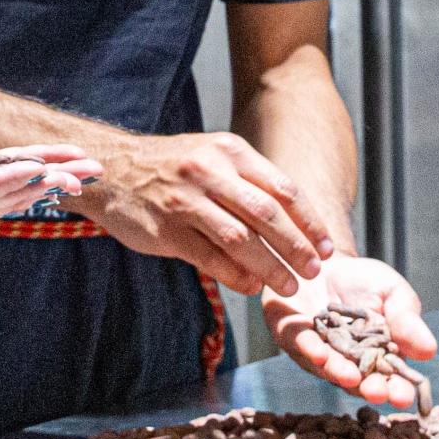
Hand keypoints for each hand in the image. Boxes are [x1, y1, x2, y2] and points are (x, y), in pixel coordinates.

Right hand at [83, 130, 332, 296]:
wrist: (112, 168)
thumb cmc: (172, 168)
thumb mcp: (213, 158)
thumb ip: (249, 184)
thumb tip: (294, 226)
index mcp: (230, 151)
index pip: (282, 189)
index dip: (308, 222)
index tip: (326, 248)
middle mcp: (210, 171)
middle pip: (266, 213)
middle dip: (295, 247)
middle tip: (313, 272)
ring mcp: (185, 200)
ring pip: (239, 238)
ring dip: (270, 266)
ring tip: (288, 286)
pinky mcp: (165, 229)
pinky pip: (209, 257)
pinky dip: (235, 275)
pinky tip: (251, 286)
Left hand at [264, 256, 435, 408]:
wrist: (326, 257)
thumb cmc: (365, 281)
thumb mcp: (393, 293)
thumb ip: (407, 321)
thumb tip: (430, 352)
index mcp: (375, 357)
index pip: (390, 378)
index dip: (397, 389)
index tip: (405, 397)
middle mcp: (345, 361)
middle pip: (360, 381)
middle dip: (368, 388)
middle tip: (378, 392)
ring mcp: (317, 351)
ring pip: (329, 367)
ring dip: (339, 373)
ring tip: (352, 376)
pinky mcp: (290, 334)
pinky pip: (299, 344)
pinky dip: (310, 349)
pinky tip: (320, 353)